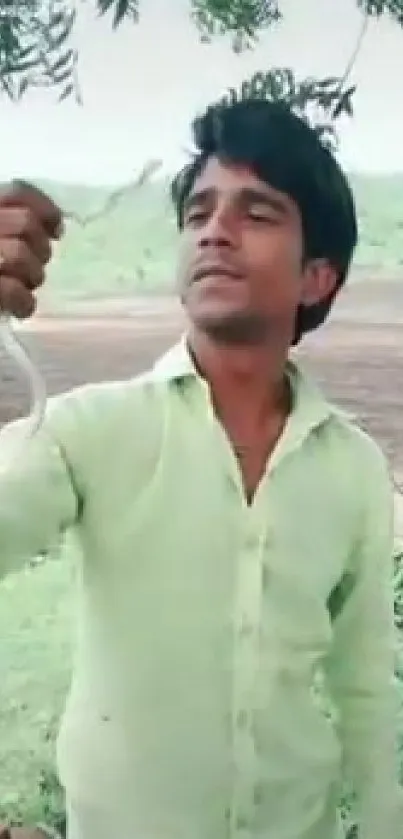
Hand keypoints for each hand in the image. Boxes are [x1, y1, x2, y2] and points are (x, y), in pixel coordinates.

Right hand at [0, 180, 62, 318]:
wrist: (1, 326)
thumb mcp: (2, 235)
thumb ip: (11, 227)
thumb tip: (52, 230)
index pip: (16, 193)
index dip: (44, 209)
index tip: (56, 229)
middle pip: (25, 223)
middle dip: (40, 249)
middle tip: (34, 267)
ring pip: (19, 254)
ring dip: (32, 276)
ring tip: (25, 288)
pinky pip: (11, 289)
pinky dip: (23, 302)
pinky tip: (20, 309)